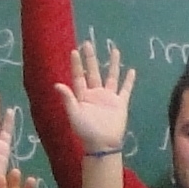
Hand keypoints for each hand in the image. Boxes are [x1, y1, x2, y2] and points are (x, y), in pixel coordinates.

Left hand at [57, 40, 134, 154]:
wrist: (103, 144)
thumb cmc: (86, 131)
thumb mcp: (74, 114)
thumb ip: (68, 98)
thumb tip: (57, 84)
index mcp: (83, 96)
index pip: (79, 76)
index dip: (77, 64)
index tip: (75, 51)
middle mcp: (95, 93)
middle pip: (93, 71)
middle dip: (91, 58)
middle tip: (88, 43)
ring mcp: (109, 97)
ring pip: (111, 76)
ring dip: (113, 64)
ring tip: (114, 50)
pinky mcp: (120, 103)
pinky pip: (125, 89)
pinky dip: (129, 80)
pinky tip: (131, 70)